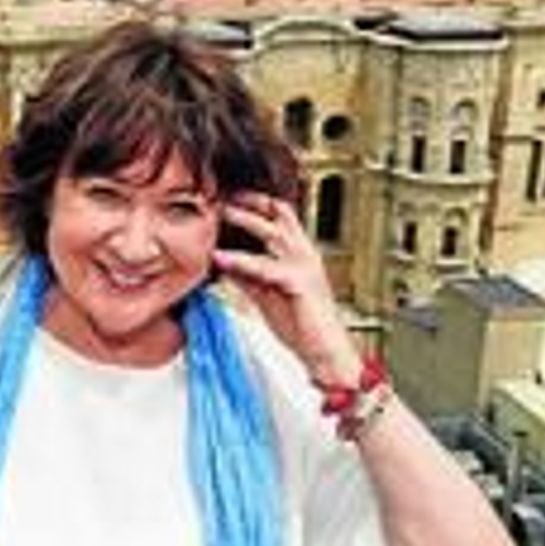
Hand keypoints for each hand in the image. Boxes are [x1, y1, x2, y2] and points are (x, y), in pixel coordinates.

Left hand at [212, 191, 362, 387]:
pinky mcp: (297, 282)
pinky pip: (264, 266)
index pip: (281, 215)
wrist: (324, 351)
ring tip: (220, 212)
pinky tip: (220, 257)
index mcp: (300, 254)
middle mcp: (304, 254)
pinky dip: (240, 260)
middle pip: (279, 213)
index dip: (256, 202)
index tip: (231, 196)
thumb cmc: (301, 324)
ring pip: (272, 232)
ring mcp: (303, 266)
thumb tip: (225, 261)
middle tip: (223, 194)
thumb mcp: (267, 293)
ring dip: (244, 218)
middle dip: (251, 200)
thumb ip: (249, 275)